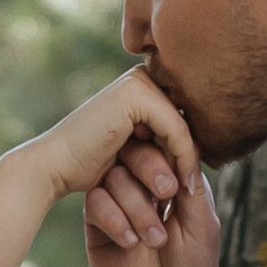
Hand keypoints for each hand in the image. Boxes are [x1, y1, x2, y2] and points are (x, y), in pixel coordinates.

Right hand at [30, 65, 197, 211]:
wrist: (53, 168)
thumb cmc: (90, 168)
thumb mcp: (136, 152)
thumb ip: (165, 140)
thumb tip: (213, 136)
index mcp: (144, 84)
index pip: (187, 115)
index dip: (193, 149)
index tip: (193, 183)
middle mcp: (142, 76)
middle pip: (189, 117)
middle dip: (192, 155)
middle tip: (191, 188)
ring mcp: (137, 81)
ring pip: (185, 125)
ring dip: (187, 161)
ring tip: (186, 190)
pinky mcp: (134, 95)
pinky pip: (176, 128)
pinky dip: (183, 158)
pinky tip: (181, 185)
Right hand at [83, 119, 221, 266]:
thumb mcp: (202, 225)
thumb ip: (191, 187)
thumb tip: (182, 145)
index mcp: (171, 182)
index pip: (163, 147)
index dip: (166, 152)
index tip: (176, 174)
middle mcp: (142, 188)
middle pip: (133, 153)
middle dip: (149, 171)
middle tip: (166, 196)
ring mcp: (118, 205)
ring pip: (113, 177)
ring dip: (135, 206)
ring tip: (154, 240)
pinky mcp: (97, 226)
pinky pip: (95, 204)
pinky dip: (114, 220)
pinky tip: (130, 244)